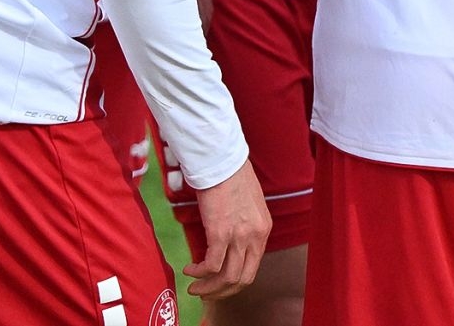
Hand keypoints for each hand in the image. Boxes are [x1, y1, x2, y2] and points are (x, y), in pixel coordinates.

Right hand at [185, 160, 271, 299]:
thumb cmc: (231, 176)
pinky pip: (211, 264)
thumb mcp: (248, 204)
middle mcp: (255, 235)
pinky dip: (199, 272)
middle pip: (243, 279)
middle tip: (206, 294)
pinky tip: (189, 269)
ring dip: (208, 287)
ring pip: (227, 277)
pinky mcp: (220, 232)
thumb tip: (231, 241)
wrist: (222, 159)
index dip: (235, 281)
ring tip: (194, 287)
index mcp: (264, 229)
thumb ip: (245, 225)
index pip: (253, 267)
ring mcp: (239, 235)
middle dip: (223, 292)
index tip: (219, 284)